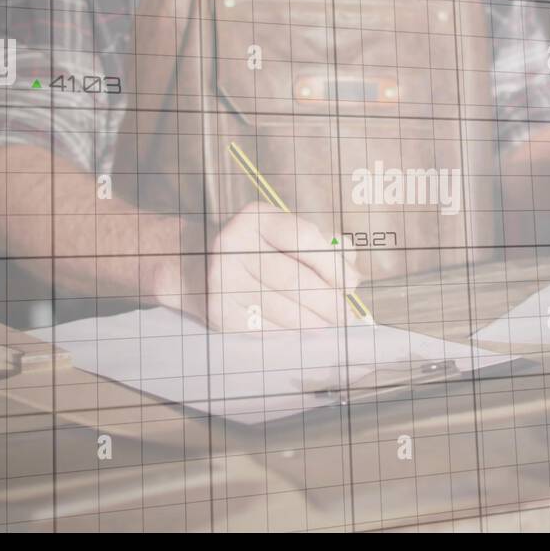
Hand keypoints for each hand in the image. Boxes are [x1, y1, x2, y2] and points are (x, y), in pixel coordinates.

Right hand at [155, 202, 359, 331]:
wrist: (197, 268)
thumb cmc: (256, 250)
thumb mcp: (283, 233)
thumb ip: (321, 244)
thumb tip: (351, 264)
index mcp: (255, 218)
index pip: (304, 239)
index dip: (334, 265)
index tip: (353, 284)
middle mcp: (234, 245)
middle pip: (295, 280)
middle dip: (330, 302)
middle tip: (347, 314)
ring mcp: (223, 281)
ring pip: (284, 309)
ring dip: (315, 322)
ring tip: (331, 324)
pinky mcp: (219, 313)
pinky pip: (267, 329)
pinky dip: (291, 333)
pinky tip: (302, 330)